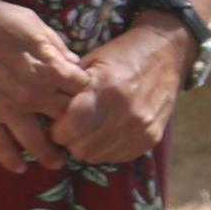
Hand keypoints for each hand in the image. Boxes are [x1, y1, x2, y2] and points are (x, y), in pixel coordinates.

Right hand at [0, 0, 89, 172]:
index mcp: (48, 68)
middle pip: (65, 119)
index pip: (82, 90)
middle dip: (75, 128)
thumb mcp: (33, 23)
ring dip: (50, 155)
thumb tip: (75, 63)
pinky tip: (20, 168)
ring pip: (36, 142)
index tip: (86, 99)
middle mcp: (32, 94)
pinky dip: (11, 160)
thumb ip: (56, 46)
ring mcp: (6, 109)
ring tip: (57, 163)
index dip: (87, 94)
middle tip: (78, 135)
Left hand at [51, 21, 190, 167]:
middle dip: (70, 140)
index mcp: (107, 89)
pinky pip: (117, 157)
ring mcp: (140, 128)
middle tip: (71, 127)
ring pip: (97, 156)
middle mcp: (125, 113)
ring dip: (87, 146)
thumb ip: (70, 87)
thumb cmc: (122, 53)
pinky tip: (107, 132)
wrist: (166, 52)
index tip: (58, 122)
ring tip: (89, 130)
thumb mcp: (92, 61)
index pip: (71, 127)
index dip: (58, 129)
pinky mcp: (150, 139)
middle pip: (81, 148)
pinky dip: (106, 149)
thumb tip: (45, 109)